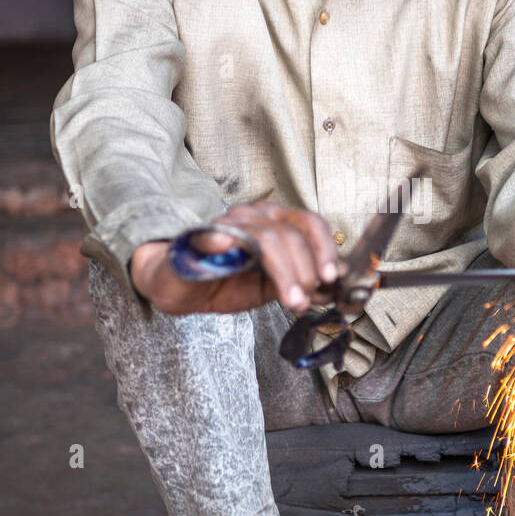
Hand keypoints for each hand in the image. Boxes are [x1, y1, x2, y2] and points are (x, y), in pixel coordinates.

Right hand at [129, 201, 342, 316]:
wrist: (182, 288)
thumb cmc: (226, 283)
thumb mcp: (272, 287)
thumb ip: (300, 283)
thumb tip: (332, 288)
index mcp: (275, 222)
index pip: (309, 223)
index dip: (325, 249)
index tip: (331, 278)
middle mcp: (254, 216)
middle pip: (291, 233)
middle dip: (305, 270)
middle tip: (306, 299)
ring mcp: (227, 224)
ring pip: (265, 238)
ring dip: (284, 273)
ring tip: (291, 299)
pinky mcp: (197, 239)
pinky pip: (211, 235)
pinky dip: (219, 240)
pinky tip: (225, 246)